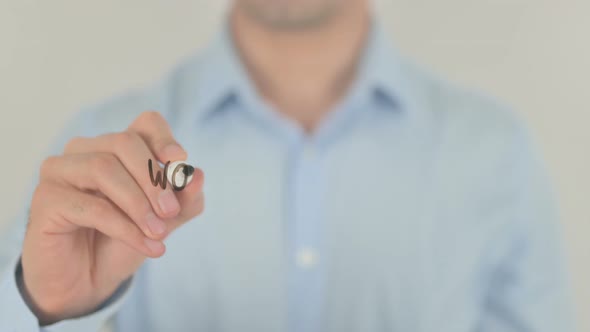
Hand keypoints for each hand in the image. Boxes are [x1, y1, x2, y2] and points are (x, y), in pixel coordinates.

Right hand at [20, 111, 204, 324]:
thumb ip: (183, 200)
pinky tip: (147, 246)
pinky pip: (90, 206)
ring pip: (103, 168)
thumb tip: (198, 176)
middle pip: (124, 142)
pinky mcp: (45, 199)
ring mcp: (60, 171)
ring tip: (159, 233)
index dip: (164, 138)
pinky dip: (125, 227)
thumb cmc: (123, 242)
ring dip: (138, 204)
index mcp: (117, 147)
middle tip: (171, 211)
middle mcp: (85, 150)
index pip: (145, 123)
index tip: (180, 161)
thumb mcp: (163, 221)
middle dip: (154, 178)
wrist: (88, 282)